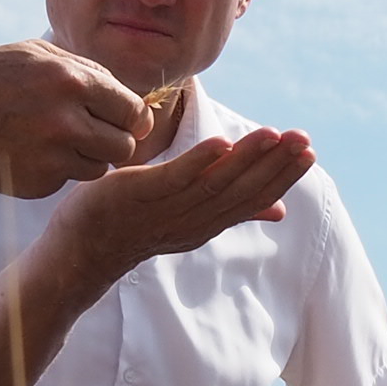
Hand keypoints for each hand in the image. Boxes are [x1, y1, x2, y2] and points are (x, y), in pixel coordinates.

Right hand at [0, 39, 149, 196]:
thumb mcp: (36, 54)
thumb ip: (85, 71)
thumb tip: (127, 95)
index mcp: (72, 82)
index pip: (133, 112)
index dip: (134, 118)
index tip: (127, 121)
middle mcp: (68, 122)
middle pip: (124, 147)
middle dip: (115, 140)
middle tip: (94, 133)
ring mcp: (52, 157)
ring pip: (99, 168)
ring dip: (88, 157)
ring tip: (56, 140)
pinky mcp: (37, 184)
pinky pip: (67, 181)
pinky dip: (58, 170)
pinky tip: (31, 153)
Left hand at [47, 129, 315, 278]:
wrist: (78, 251)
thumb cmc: (134, 228)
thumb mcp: (189, 218)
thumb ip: (231, 209)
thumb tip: (279, 210)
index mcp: (207, 223)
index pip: (253, 199)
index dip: (282, 176)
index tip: (308, 152)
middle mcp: (192, 221)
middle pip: (241, 192)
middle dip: (275, 165)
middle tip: (303, 140)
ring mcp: (165, 211)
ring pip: (215, 184)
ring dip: (247, 159)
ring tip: (272, 134)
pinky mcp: (137, 197)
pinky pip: (173, 181)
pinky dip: (198, 163)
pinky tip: (220, 143)